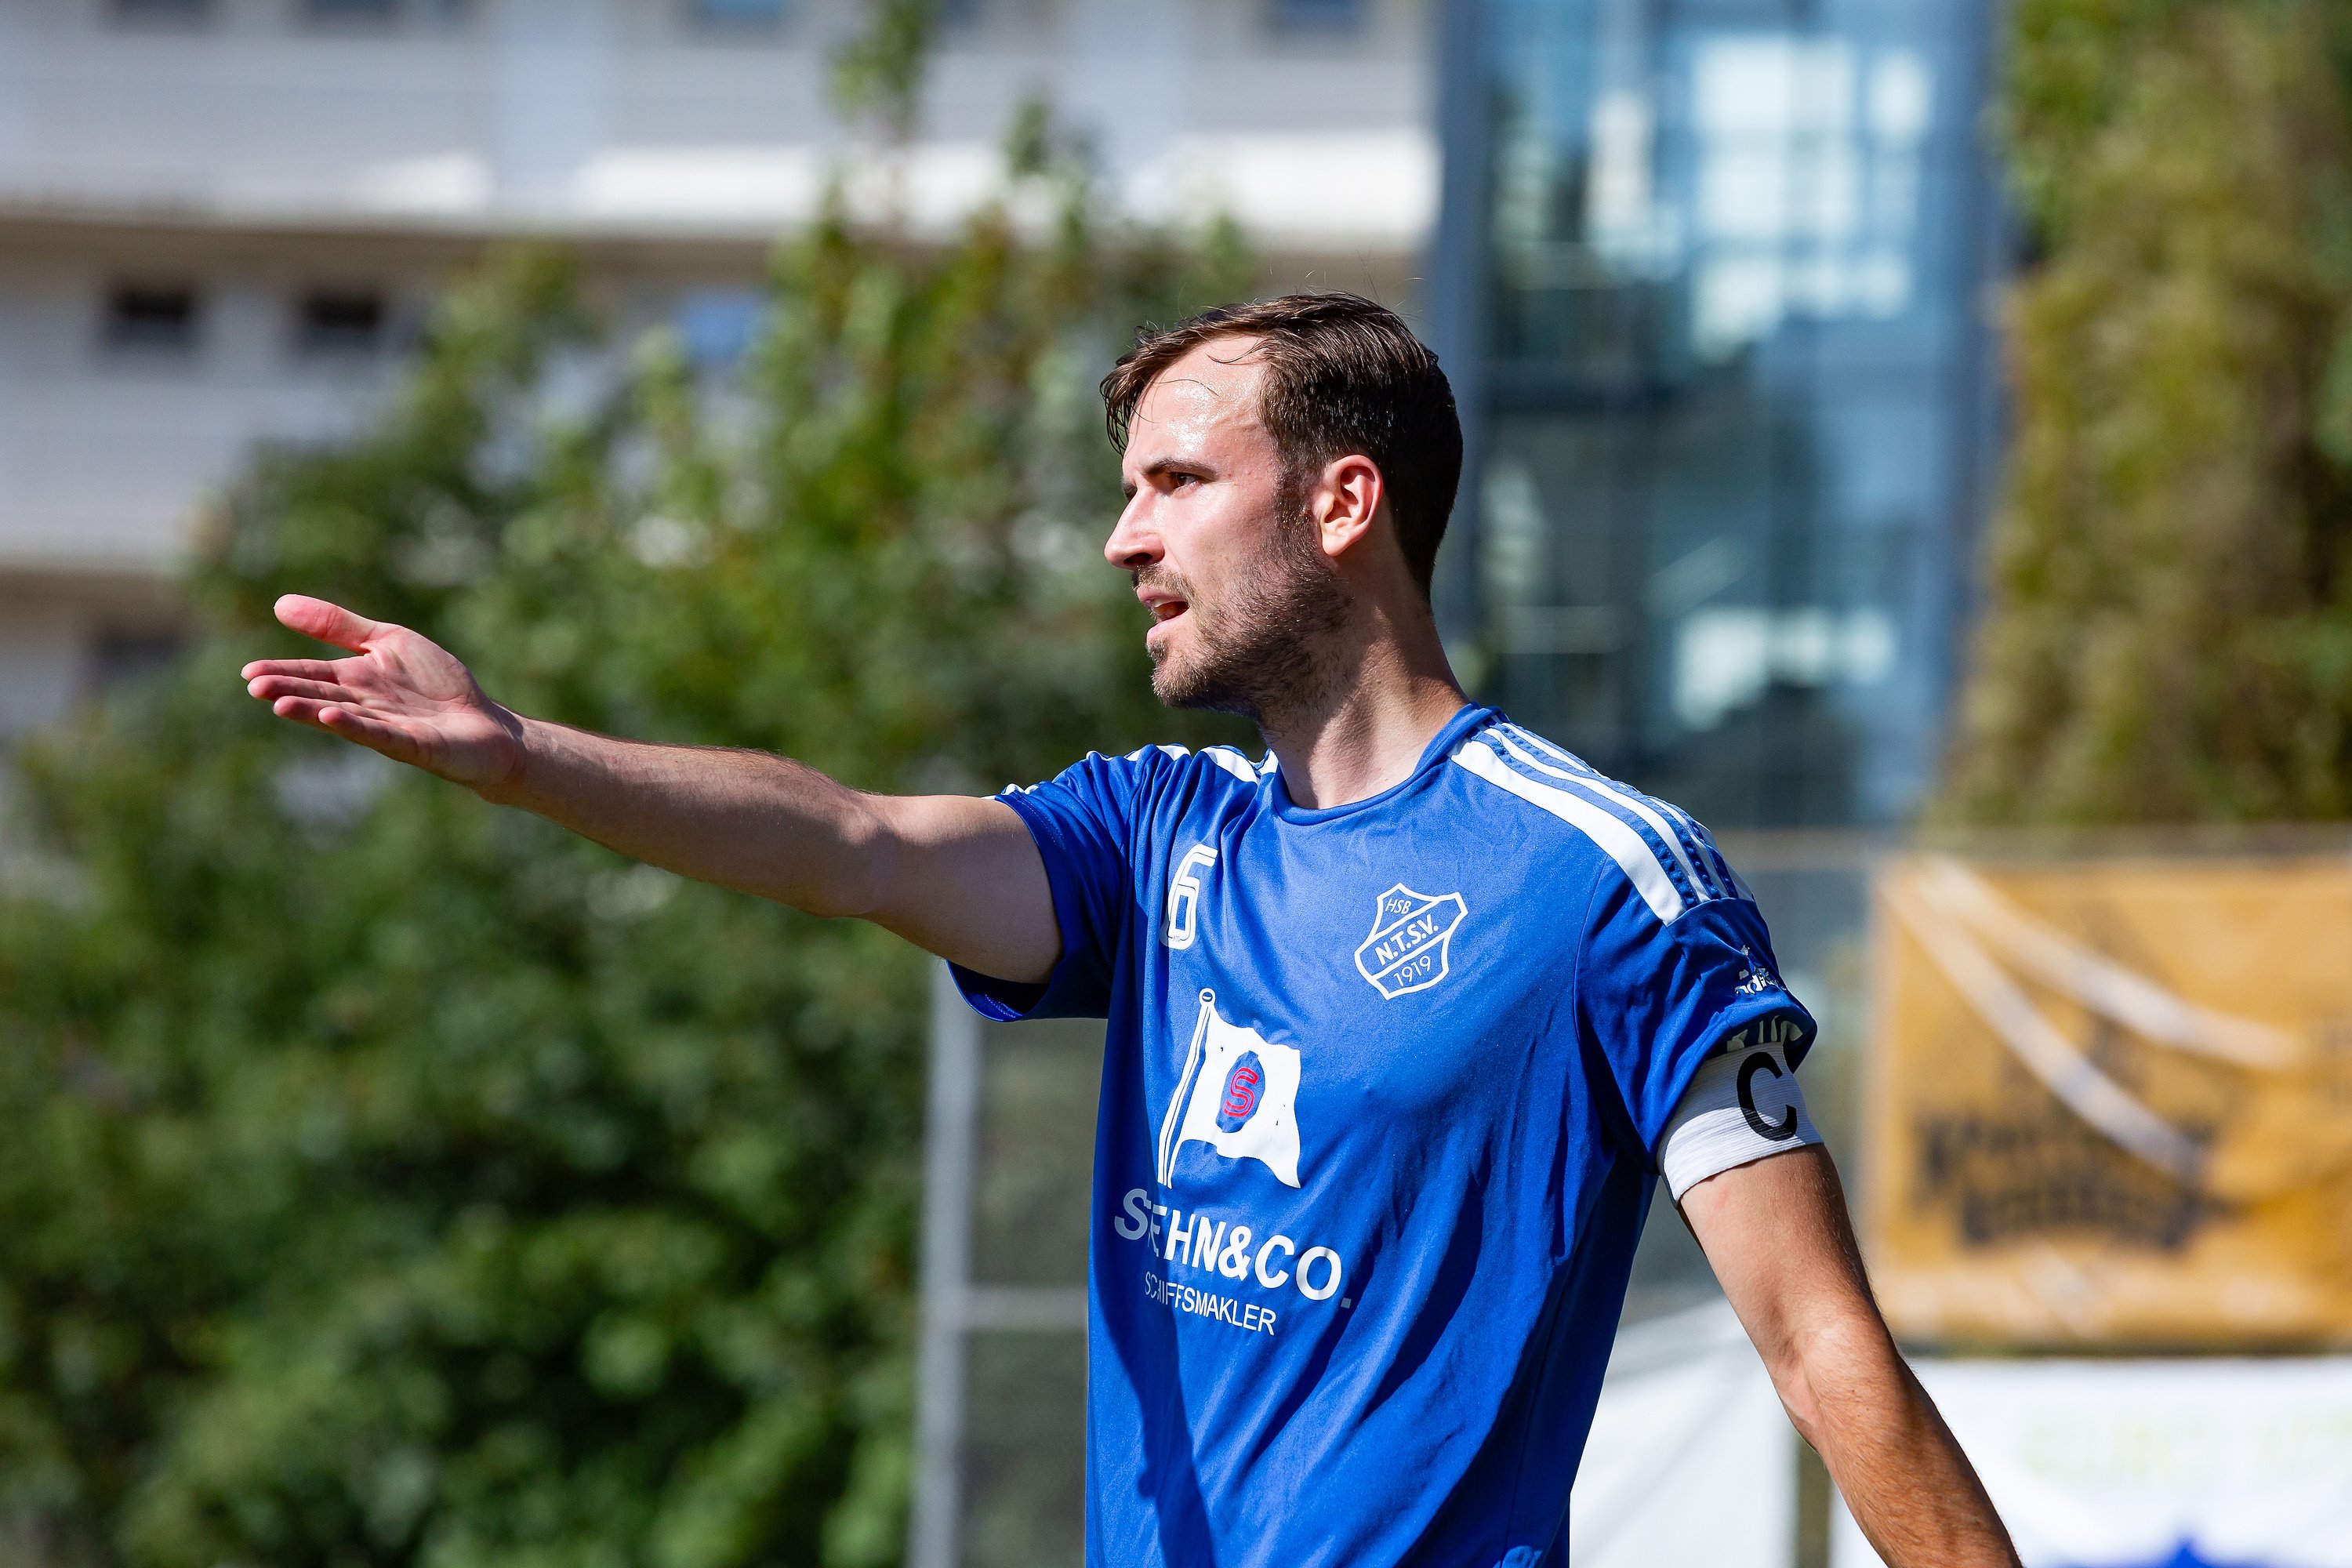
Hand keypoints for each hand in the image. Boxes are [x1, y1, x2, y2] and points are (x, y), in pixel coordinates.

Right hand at [242, 595, 526, 792]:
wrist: (485, 724)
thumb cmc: (438, 685)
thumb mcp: (390, 641)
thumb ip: (340, 627)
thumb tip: (280, 603)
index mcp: (357, 679)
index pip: (312, 673)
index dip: (282, 672)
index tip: (248, 672)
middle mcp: (365, 704)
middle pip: (321, 695)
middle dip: (289, 691)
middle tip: (255, 687)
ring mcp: (387, 726)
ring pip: (343, 716)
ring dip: (312, 711)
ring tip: (281, 705)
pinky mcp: (413, 744)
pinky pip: (381, 733)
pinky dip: (356, 725)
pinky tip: (333, 717)